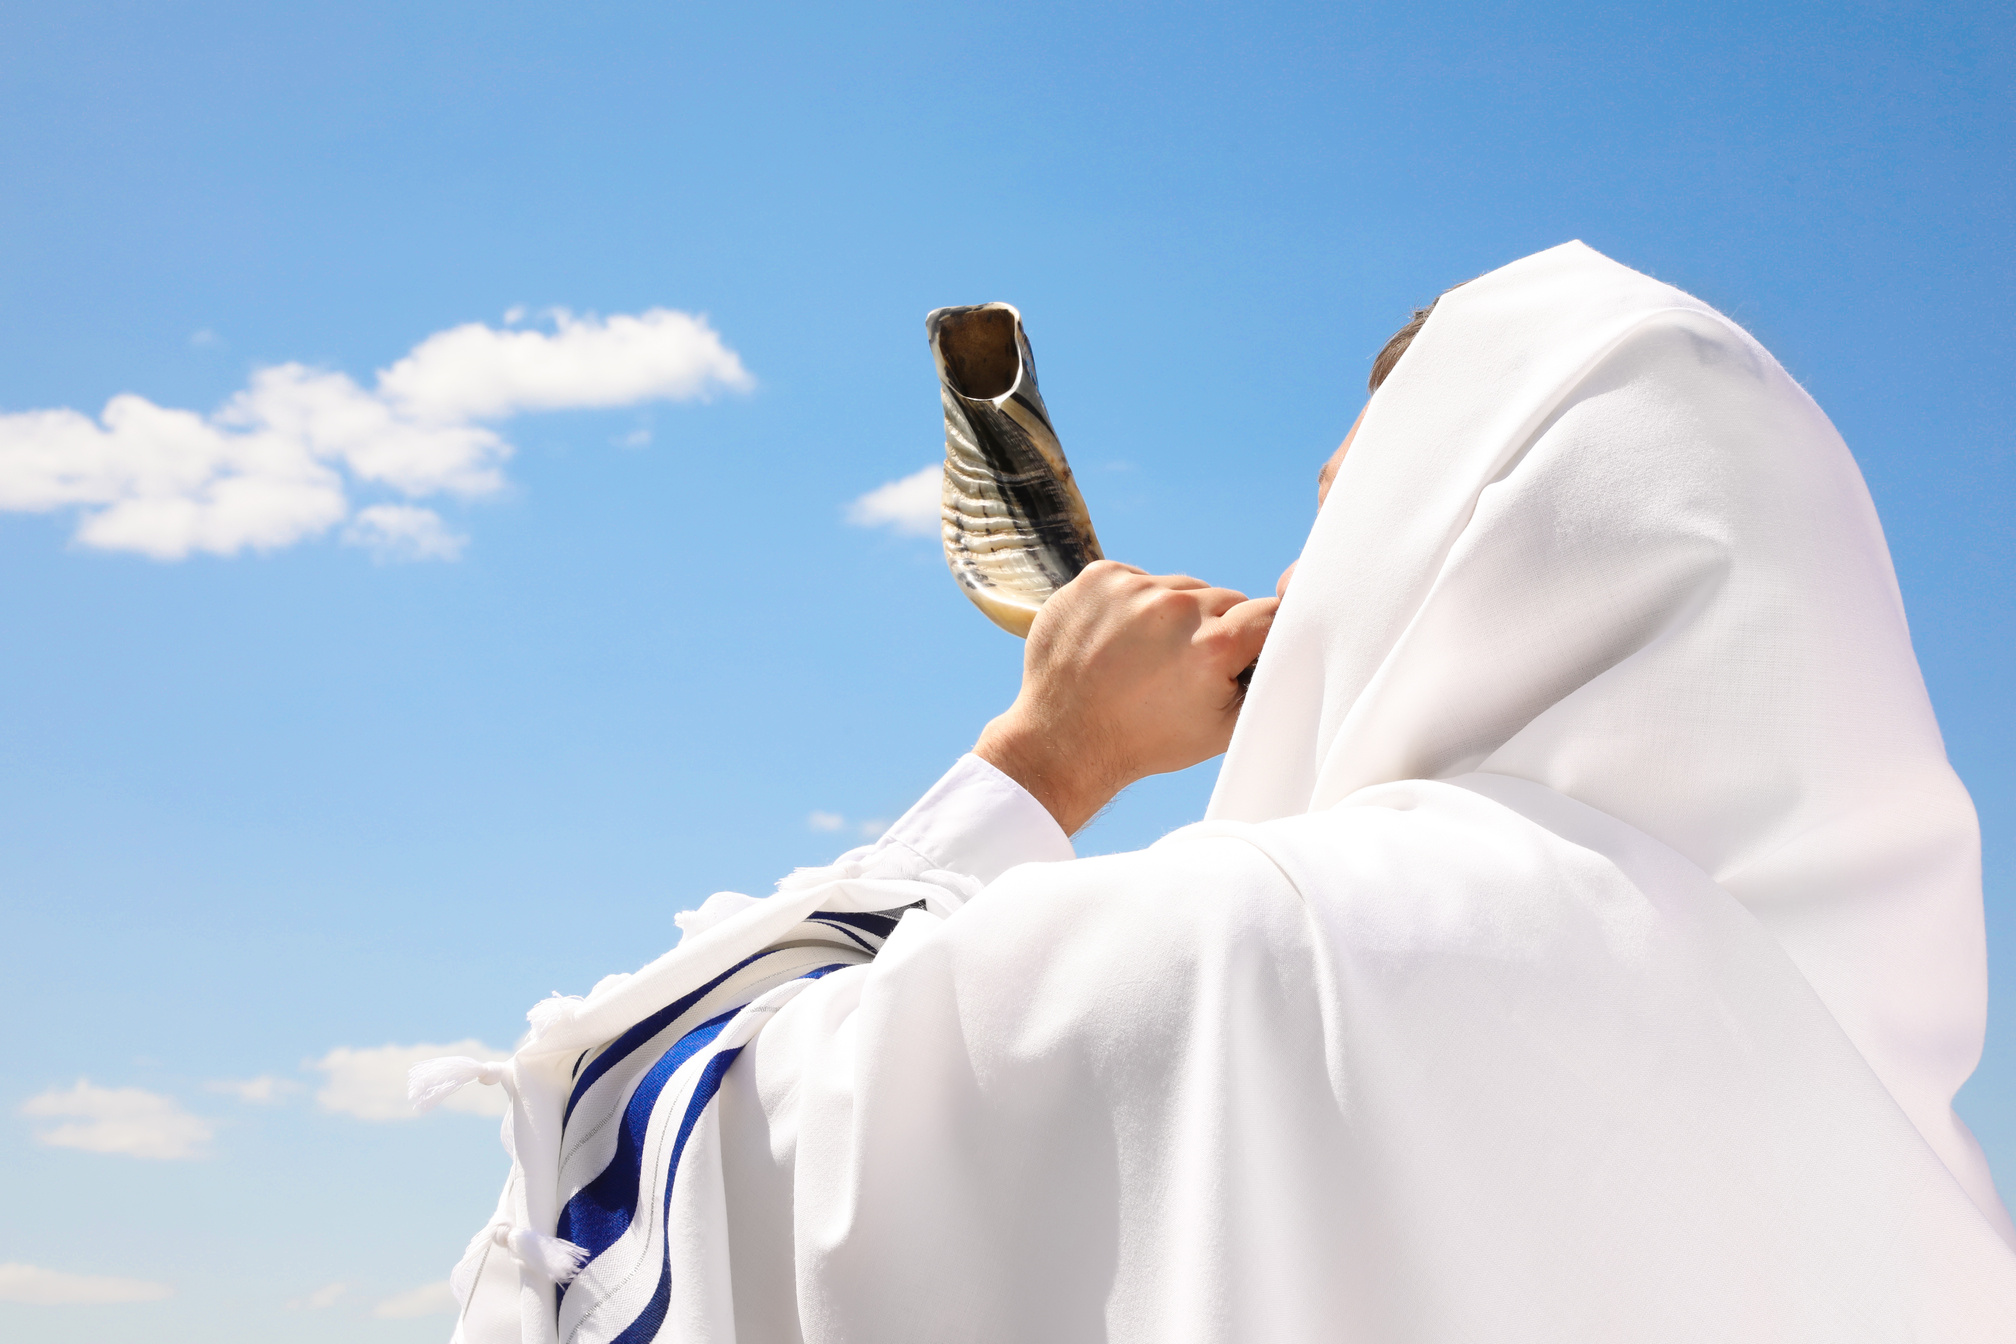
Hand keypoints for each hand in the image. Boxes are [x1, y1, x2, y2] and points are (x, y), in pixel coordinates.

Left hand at [973, 560, 1278, 833]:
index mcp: (1212, 645)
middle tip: (1187, 667)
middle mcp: (1174, 609)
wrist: (1064, 739)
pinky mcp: (1099, 576)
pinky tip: (1121, 641)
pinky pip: (1140, 579)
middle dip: (1216, 628)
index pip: (1269, 612)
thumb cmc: (1147, 740)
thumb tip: (1294, 651)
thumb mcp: (1224, 729)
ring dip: (1175, 615)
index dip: (1261, 636)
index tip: (1246, 653)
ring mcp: (1132, 588)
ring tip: (1149, 656)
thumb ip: (1266, 685)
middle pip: (1224, 599)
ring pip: (1182, 588)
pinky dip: (1136, 604)